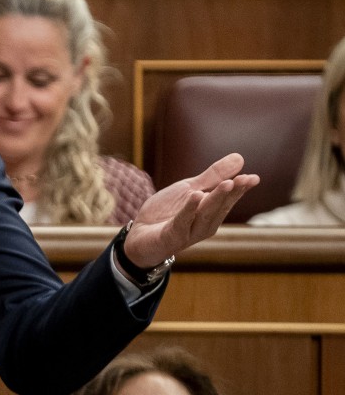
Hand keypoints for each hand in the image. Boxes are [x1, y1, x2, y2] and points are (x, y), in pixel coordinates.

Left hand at [125, 153, 259, 267]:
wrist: (139, 233)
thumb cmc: (168, 212)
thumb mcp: (190, 189)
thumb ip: (213, 176)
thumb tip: (240, 158)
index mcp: (211, 212)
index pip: (228, 199)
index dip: (241, 189)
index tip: (254, 178)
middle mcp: (205, 224)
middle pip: (220, 206)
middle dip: (232, 192)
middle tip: (244, 178)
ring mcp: (190, 232)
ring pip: (205, 214)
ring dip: (216, 199)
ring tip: (227, 183)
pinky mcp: (172, 236)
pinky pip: (182, 221)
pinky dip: (189, 209)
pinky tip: (196, 195)